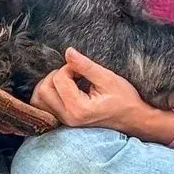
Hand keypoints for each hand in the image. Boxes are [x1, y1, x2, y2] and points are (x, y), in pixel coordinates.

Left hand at [30, 48, 173, 143]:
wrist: (134, 119)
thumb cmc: (125, 99)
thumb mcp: (107, 78)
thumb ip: (85, 66)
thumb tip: (68, 52)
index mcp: (78, 109)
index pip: (58, 79)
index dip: (69, 67)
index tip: (83, 69)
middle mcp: (68, 118)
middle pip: (43, 90)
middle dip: (56, 75)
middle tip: (74, 74)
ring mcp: (65, 122)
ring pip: (38, 100)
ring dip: (49, 84)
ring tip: (68, 81)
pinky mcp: (64, 121)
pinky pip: (44, 107)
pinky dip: (48, 94)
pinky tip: (64, 89)